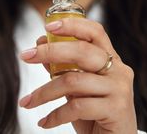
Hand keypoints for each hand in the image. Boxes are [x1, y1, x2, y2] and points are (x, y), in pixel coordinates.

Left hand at [19, 18, 137, 133]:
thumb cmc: (95, 113)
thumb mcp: (77, 88)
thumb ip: (63, 68)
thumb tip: (39, 47)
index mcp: (110, 58)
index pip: (95, 32)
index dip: (72, 24)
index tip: (47, 27)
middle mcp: (119, 69)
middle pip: (82, 50)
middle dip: (50, 51)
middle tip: (26, 56)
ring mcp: (120, 88)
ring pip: (74, 81)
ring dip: (44, 92)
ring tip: (27, 102)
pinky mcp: (117, 109)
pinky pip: (77, 107)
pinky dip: (55, 115)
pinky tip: (44, 121)